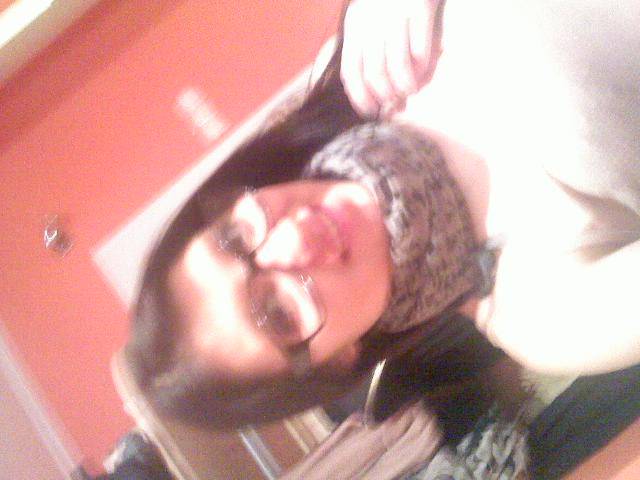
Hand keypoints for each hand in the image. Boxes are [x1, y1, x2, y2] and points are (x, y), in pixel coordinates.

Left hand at [341, 0, 443, 116]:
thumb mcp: (366, 18)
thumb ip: (364, 49)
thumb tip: (372, 91)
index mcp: (354, 27)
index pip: (351, 72)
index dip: (360, 98)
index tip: (371, 112)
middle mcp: (371, 21)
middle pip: (374, 73)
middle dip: (385, 95)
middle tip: (396, 103)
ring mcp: (396, 14)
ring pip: (397, 65)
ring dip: (404, 86)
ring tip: (410, 90)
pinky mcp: (420, 7)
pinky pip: (421, 48)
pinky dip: (422, 68)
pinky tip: (423, 74)